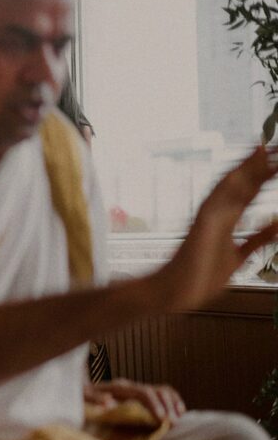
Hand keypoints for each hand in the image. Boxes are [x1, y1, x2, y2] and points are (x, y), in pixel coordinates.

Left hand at [85, 378, 185, 422]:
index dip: (154, 404)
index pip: (143, 392)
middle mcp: (130, 386)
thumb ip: (96, 399)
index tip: (161, 418)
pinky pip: (162, 393)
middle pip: (156, 391)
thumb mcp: (85, 397)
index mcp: (120, 387)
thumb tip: (108, 403)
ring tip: (179, 418)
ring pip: (162, 390)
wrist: (79, 390)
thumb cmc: (82, 397)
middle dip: (167, 406)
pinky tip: (180, 411)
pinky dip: (173, 400)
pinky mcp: (140, 394)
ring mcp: (136, 389)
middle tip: (174, 423)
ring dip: (173, 403)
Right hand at [154, 146, 277, 311]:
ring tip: (261, 150)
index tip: (277, 159)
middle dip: (257, 166)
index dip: (263, 176)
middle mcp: (217, 215)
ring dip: (244, 169)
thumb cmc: (199, 278)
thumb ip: (258, 238)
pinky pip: (214, 203)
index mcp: (226, 221)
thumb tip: (277, 221)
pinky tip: (238, 174)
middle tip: (274, 146)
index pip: (248, 193)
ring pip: (228, 188)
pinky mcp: (200, 228)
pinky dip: (226, 188)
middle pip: (240, 185)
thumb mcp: (239, 256)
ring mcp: (208, 219)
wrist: (173, 293)